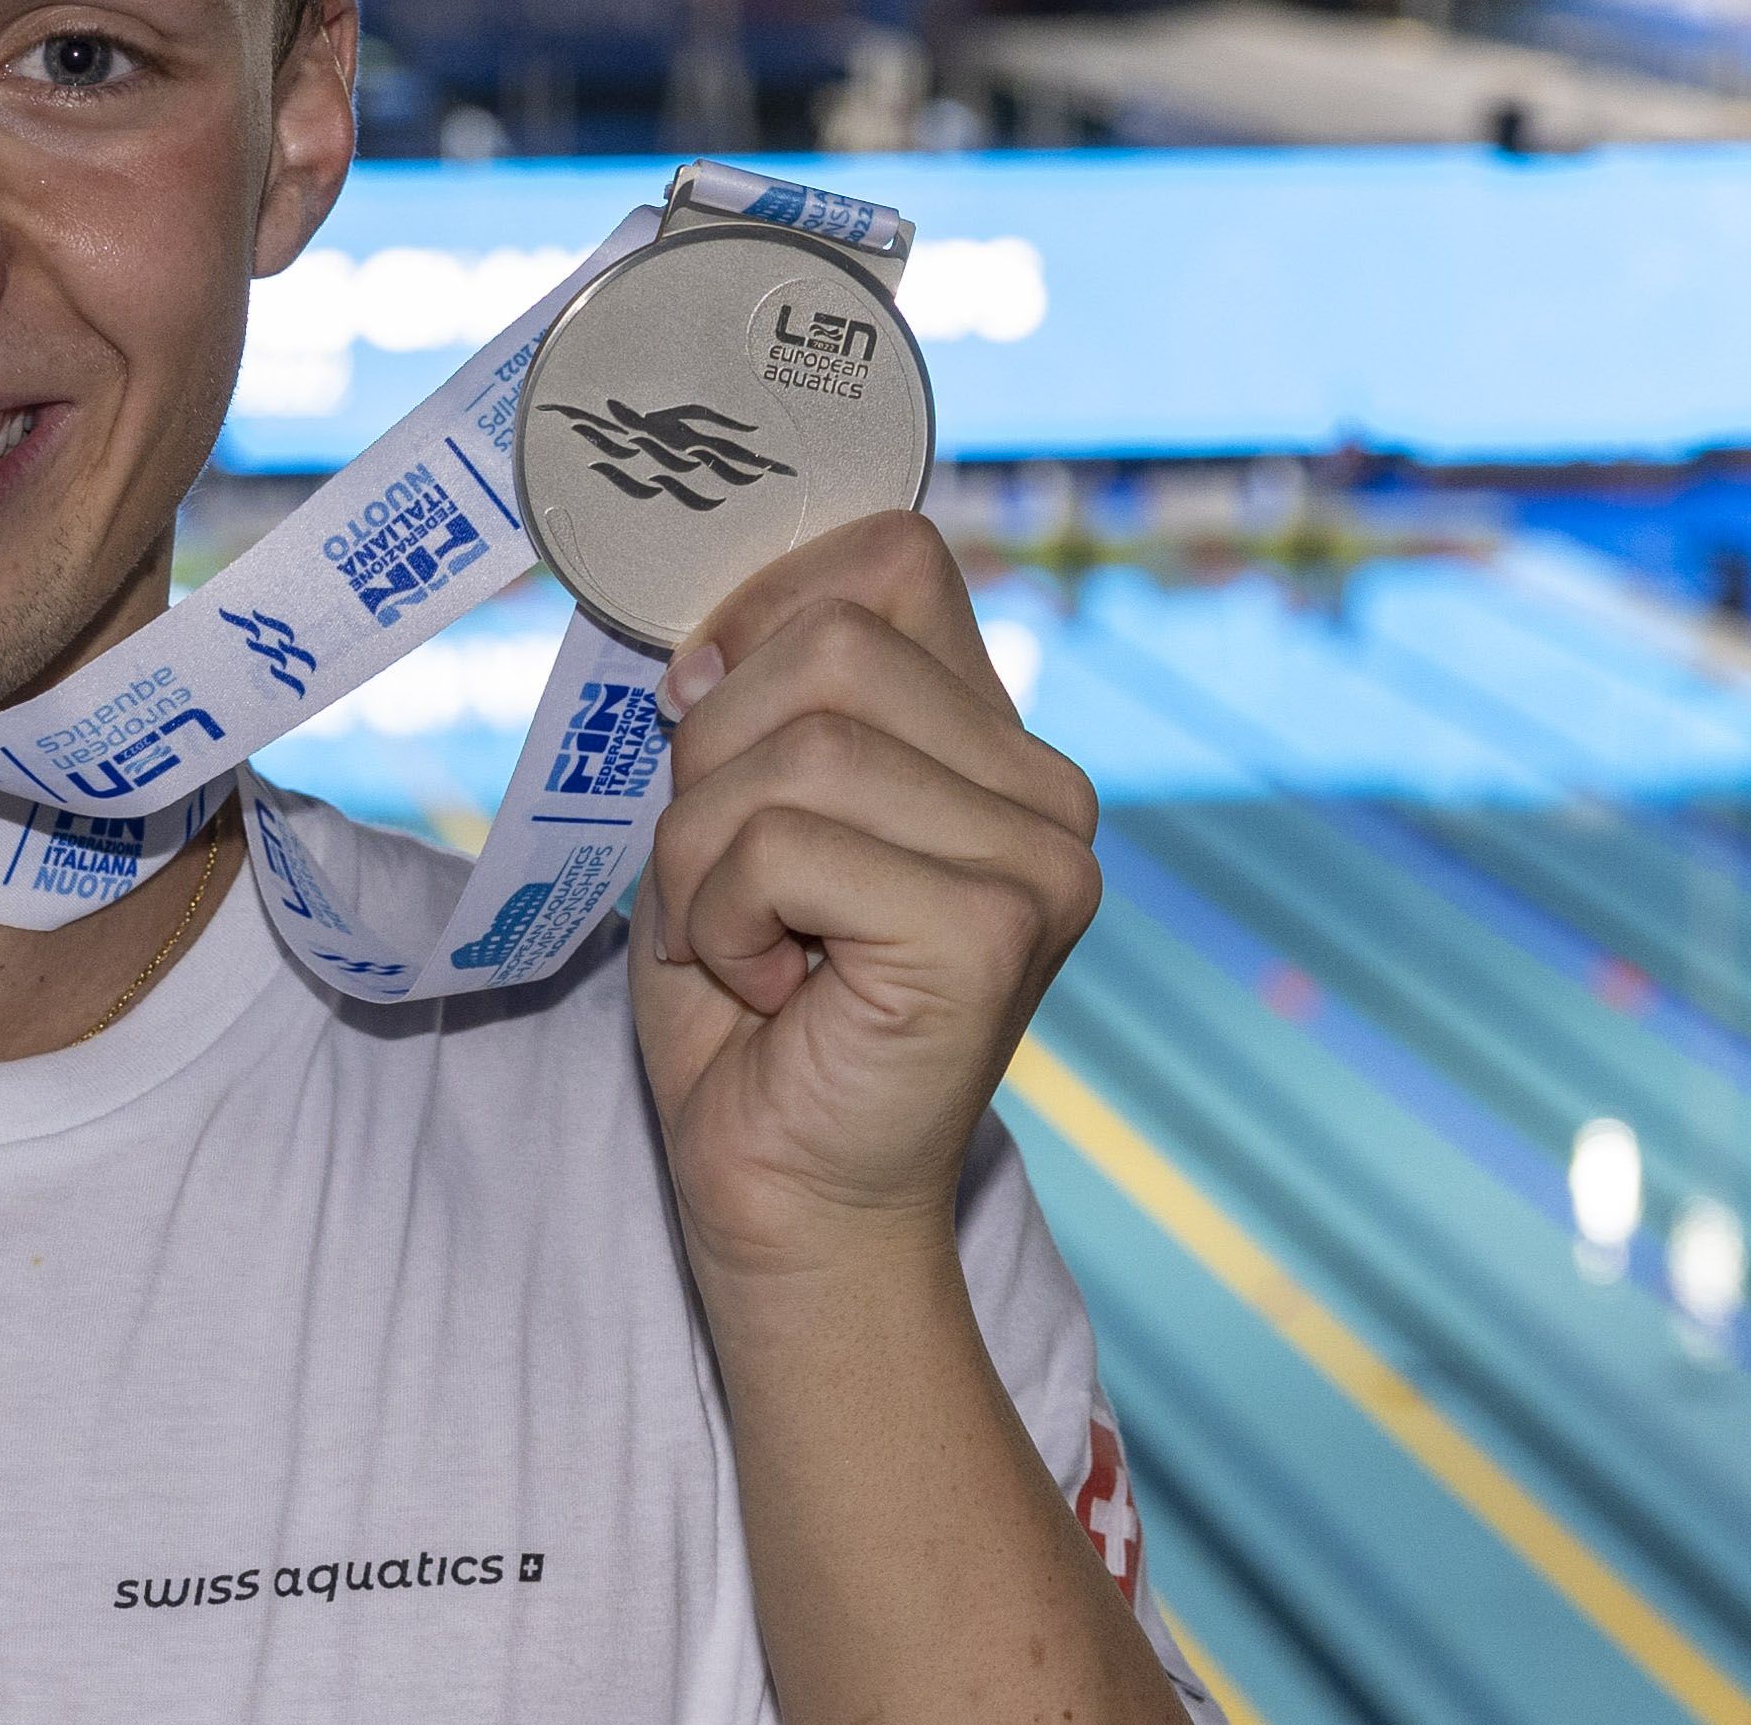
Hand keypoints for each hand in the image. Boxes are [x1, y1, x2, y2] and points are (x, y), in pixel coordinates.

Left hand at [629, 512, 1099, 1285]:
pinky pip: (785, 844)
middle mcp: (1044, 788)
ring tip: (747, 944)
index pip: (883, 556)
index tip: (706, 722)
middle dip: (714, 759)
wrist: (781, 1194)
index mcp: (989, 740)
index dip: (759, 614)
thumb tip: (708, 632)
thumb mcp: (726, 811)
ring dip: (706, 854)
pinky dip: (725, 918)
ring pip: (797, 743)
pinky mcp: (994, 926)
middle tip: (729, 882)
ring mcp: (1038, 856)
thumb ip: (743, 697)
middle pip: (826, 638)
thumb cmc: (748, 1008)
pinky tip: (775, 990)